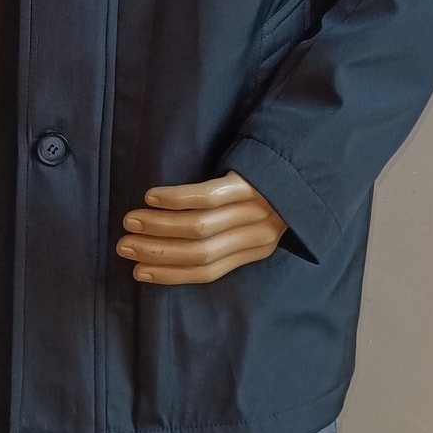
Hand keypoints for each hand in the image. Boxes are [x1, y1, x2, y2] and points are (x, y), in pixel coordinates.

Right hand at [116, 170, 287, 284]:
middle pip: (199, 252)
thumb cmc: (273, 192)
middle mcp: (257, 235)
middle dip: (157, 252)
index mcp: (255, 251)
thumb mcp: (254, 224)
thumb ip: (225, 240)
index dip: (170, 274)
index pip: (207, 272)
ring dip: (159, 227)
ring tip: (131, 222)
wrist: (308, 158)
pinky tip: (152, 198)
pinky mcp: (249, 182)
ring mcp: (254, 209)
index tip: (138, 273)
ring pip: (199, 227)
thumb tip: (172, 252)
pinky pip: (208, 196)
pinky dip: (176, 200)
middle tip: (124, 247)